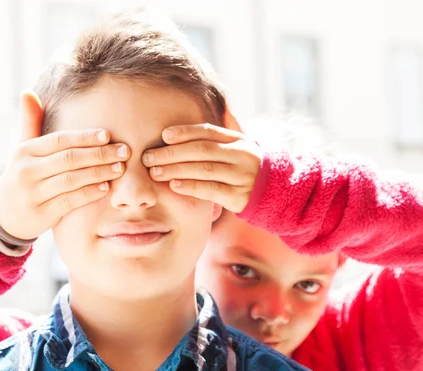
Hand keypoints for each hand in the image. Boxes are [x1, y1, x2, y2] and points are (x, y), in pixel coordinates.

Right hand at [0, 90, 130, 239]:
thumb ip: (30, 122)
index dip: (85, 137)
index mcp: (25, 151)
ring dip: (99, 173)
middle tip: (124, 152)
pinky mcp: (41, 214)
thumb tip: (27, 91)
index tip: (108, 135)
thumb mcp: (22, 149)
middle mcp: (27, 170)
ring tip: (119, 169)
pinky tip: (106, 188)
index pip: (60, 140)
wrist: (4, 214)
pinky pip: (70, 201)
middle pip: (69, 159)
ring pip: (72, 180)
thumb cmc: (23, 175)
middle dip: (99, 154)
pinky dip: (89, 193)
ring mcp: (33, 193)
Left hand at [141, 108, 260, 212]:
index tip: (163, 135)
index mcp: (238, 140)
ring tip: (155, 172)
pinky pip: (211, 190)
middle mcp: (242, 154)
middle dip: (171, 153)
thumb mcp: (238, 148)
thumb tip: (192, 121)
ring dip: (176, 170)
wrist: (274, 193)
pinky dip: (190, 187)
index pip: (208, 131)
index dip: (185, 132)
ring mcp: (242, 175)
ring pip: (204, 169)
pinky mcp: (240, 196)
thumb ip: (217, 137)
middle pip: (201, 150)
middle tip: (148, 157)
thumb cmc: (244, 168)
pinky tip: (173, 185)